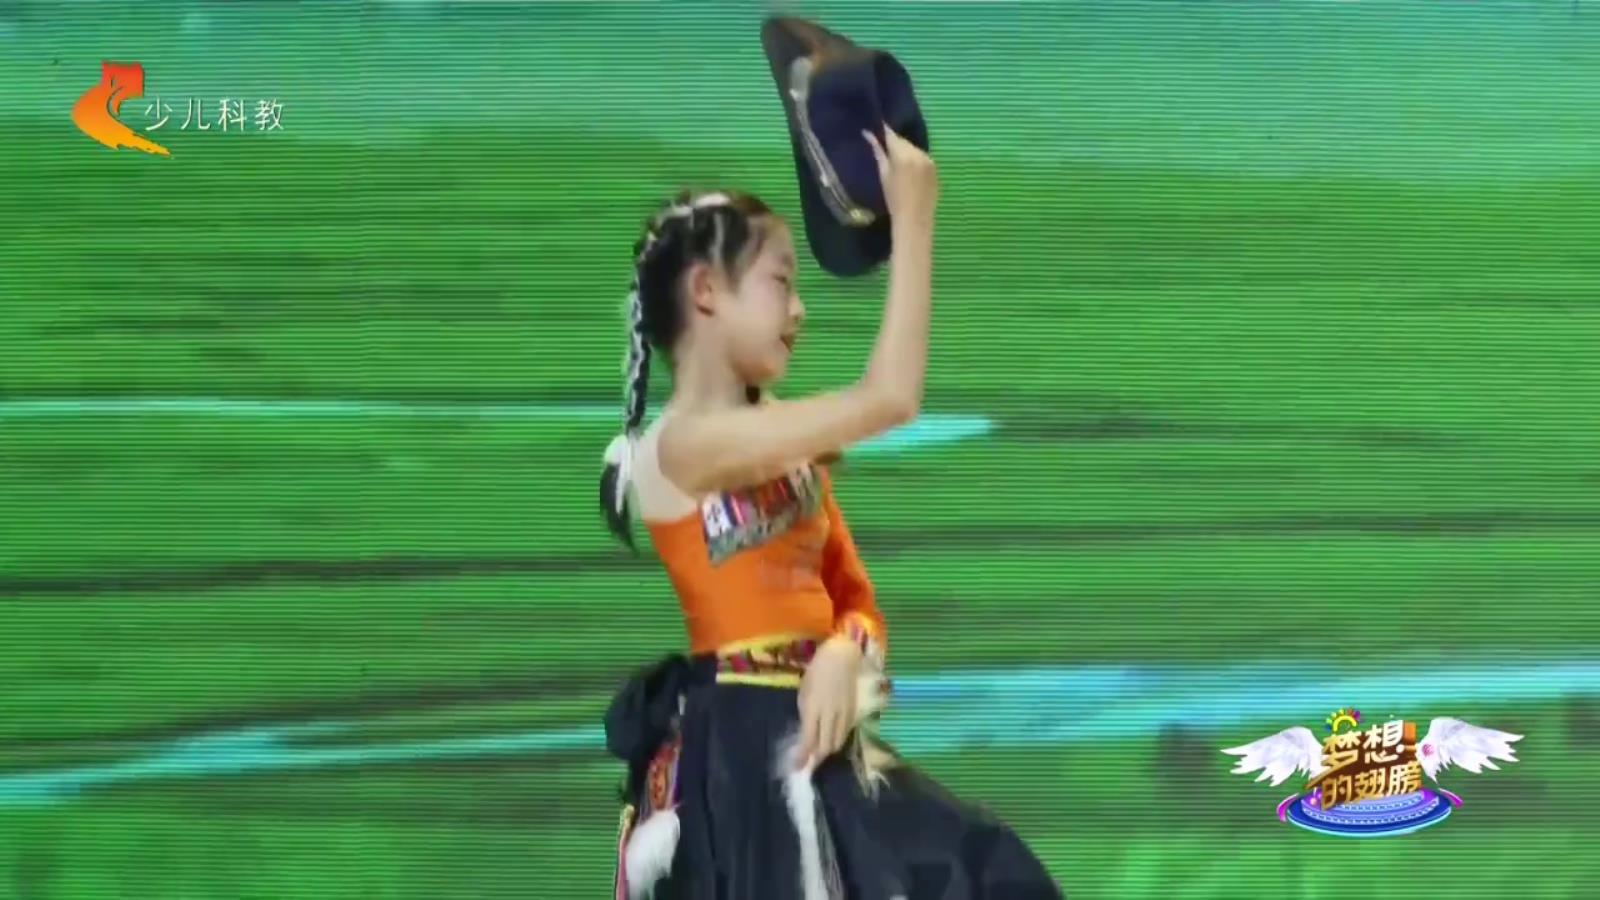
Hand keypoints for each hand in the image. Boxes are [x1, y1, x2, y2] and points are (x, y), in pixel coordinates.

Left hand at [795, 635, 863, 770]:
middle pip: (825, 746)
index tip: (797, 767)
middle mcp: (830, 714)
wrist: (841, 657)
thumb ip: (806, 714)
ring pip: (838, 742)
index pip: (808, 740)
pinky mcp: (853, 712)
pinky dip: (837, 739)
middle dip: (816, 758)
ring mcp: (844, 714)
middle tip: (808, 763)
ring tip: (819, 753)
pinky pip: (845, 732)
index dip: (802, 757)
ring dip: (827, 750)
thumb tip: (806, 733)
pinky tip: (831, 738)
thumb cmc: (816, 671)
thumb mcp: (804, 692)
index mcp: (813, 708)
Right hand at [863, 126, 937, 232]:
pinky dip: (914, 159)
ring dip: (905, 151)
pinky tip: (908, 170)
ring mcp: (929, 160)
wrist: (914, 220)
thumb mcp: (883, 175)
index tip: (875, 126)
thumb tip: (869, 135)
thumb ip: (878, 153)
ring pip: (913, 148)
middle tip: (883, 146)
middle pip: (903, 141)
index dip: (883, 131)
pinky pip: (922, 157)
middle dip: (894, 142)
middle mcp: (918, 154)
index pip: (892, 135)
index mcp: (903, 155)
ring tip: (896, 160)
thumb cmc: (894, 200)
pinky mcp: (935, 168)